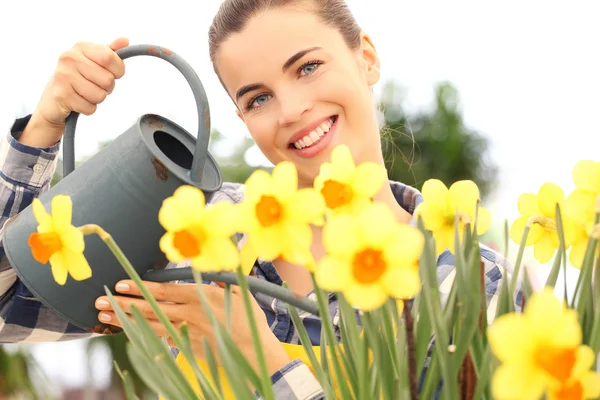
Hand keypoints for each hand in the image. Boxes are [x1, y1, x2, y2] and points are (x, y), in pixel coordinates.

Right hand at [20, 38, 128, 147]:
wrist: (53, 100)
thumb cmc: (79, 78)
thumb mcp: (94, 61)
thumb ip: (110, 52)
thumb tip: (125, 40)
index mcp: (81, 47)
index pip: (110, 58)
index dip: (118, 70)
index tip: (112, 73)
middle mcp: (69, 58)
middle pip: (108, 79)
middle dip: (107, 88)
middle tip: (94, 86)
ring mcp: (63, 76)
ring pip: (100, 96)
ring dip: (97, 99)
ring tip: (85, 93)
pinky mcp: (61, 95)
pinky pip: (90, 108)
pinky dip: (88, 109)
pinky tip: (78, 102)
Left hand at [94, 280, 291, 374]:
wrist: (252, 352)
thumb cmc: (248, 320)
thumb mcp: (238, 291)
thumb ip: (218, 279)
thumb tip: (203, 269)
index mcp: (200, 296)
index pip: (163, 291)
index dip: (139, 287)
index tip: (121, 284)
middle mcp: (189, 314)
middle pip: (150, 307)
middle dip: (124, 303)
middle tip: (101, 300)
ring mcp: (186, 332)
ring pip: (149, 324)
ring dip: (125, 320)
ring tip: (105, 316)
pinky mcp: (186, 347)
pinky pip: (159, 339)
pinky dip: (142, 335)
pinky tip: (127, 331)